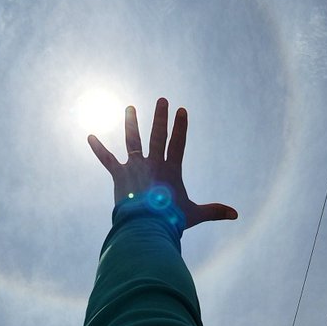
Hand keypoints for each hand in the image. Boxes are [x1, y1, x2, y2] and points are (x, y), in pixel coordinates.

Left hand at [87, 98, 237, 229]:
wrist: (145, 225)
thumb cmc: (170, 221)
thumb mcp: (195, 214)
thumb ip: (214, 211)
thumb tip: (236, 214)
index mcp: (170, 170)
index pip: (177, 143)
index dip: (181, 126)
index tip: (182, 110)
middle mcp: (153, 163)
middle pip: (157, 135)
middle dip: (160, 116)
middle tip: (161, 100)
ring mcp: (135, 167)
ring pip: (132, 140)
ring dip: (131, 123)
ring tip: (129, 108)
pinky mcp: (119, 175)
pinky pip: (106, 159)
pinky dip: (98, 148)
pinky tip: (90, 136)